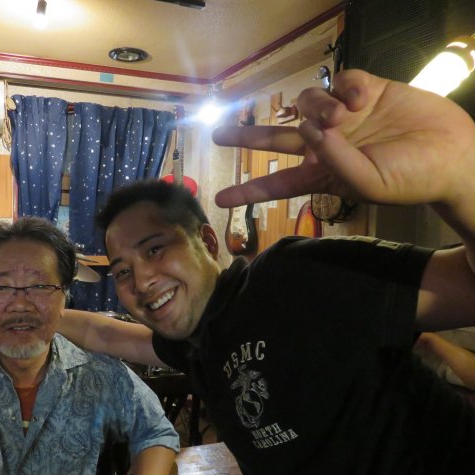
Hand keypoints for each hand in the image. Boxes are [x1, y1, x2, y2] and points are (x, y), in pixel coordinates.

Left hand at [213, 69, 474, 208]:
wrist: (453, 153)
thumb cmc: (413, 178)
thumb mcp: (370, 183)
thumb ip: (335, 162)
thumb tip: (308, 128)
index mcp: (323, 173)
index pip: (278, 183)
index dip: (249, 192)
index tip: (220, 199)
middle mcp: (326, 144)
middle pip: (275, 137)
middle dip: (246, 136)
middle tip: (217, 134)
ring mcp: (343, 116)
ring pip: (305, 103)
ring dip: (318, 106)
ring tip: (345, 115)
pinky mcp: (363, 90)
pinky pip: (339, 81)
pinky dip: (347, 87)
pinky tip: (365, 98)